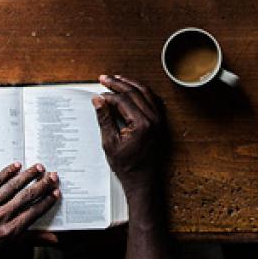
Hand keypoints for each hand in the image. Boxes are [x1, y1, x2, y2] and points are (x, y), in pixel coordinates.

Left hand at [0, 162, 60, 258]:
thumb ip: (31, 240)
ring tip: (38, 168)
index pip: (33, 213)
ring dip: (27, 176)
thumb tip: (53, 239)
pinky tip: (15, 167)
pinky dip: (5, 173)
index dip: (46, 202)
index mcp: (9, 232)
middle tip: (53, 176)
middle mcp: (0, 218)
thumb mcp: (7, 249)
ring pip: (12, 187)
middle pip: (26, 197)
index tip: (56, 193)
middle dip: (42, 185)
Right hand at [93, 74, 164, 194]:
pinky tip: (133, 89)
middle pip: (134, 92)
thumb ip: (104, 119)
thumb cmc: (127, 166)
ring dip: (130, 84)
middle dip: (118, 84)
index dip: (109, 95)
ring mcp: (159, 120)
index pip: (123, 100)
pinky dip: (141, 91)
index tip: (98, 95)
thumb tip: (98, 100)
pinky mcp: (160, 122)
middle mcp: (153, 119)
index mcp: (142, 124)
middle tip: (104, 78)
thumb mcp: (110, 143)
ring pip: (145, 92)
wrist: (142, 180)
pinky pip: (152, 100)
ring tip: (117, 79)